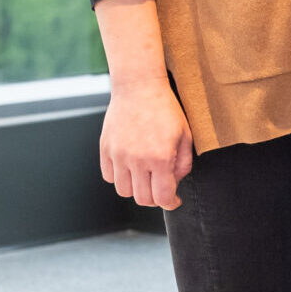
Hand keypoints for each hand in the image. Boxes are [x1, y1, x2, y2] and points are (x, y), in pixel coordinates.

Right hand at [102, 76, 194, 209]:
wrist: (139, 88)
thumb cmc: (166, 110)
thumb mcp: (185, 135)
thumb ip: (183, 164)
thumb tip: (174, 184)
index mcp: (160, 158)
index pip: (162, 197)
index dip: (170, 203)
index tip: (174, 200)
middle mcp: (137, 160)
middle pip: (142, 199)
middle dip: (155, 198)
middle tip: (161, 188)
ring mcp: (118, 155)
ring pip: (123, 191)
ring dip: (136, 189)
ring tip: (145, 177)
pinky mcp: (105, 149)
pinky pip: (109, 176)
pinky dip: (119, 177)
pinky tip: (131, 167)